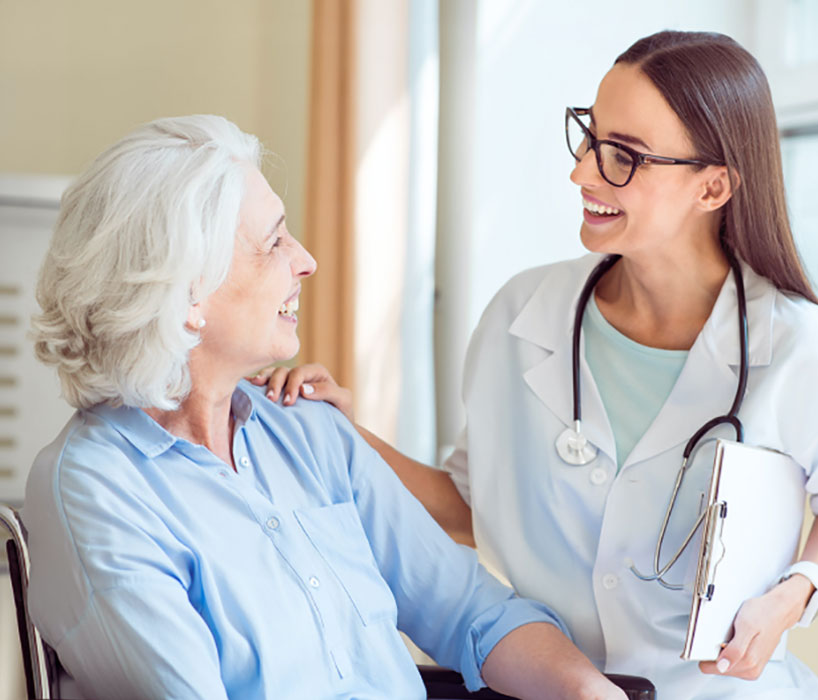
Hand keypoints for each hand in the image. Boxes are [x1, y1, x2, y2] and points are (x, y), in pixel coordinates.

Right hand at [247, 363, 353, 421]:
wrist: (337, 429)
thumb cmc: (342, 413)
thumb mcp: (343, 400)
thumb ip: (328, 392)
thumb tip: (303, 390)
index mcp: (316, 373)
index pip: (300, 372)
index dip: (293, 384)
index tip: (289, 401)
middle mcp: (300, 375)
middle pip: (283, 371)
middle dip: (276, 384)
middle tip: (272, 400)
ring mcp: (288, 382)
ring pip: (272, 374)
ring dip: (264, 381)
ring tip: (256, 389)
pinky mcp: (279, 392)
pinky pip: (265, 383)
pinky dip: (256, 382)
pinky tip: (248, 384)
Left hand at [699, 574, 813, 679]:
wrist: (778, 610)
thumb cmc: (763, 614)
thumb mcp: (745, 627)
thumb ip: (735, 649)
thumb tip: (722, 666)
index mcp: (747, 663)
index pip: (712, 668)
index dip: (706, 654)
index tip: (707, 642)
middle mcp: (751, 669)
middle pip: (717, 666)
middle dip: (716, 651)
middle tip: (724, 634)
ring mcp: (752, 667)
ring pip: (724, 664)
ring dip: (723, 649)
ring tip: (731, 634)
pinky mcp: (752, 662)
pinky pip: (731, 659)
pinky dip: (729, 648)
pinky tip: (735, 638)